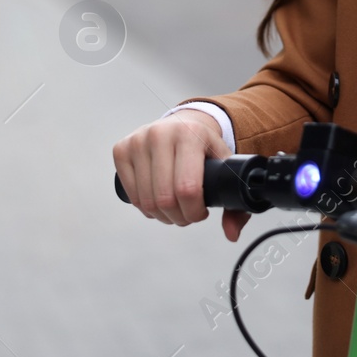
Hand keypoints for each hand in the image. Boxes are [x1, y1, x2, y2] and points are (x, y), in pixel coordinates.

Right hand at [112, 110, 251, 240]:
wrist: (183, 123)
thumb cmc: (205, 147)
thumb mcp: (225, 166)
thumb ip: (235, 203)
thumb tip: (231, 234)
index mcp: (189, 135)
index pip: (187, 188)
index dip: (195, 212)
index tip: (202, 212)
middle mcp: (160, 134)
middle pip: (165, 199)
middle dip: (179, 217)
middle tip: (188, 214)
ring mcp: (137, 141)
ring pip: (146, 201)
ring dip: (162, 216)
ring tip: (175, 209)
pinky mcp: (121, 149)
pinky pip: (131, 195)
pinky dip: (146, 208)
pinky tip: (158, 201)